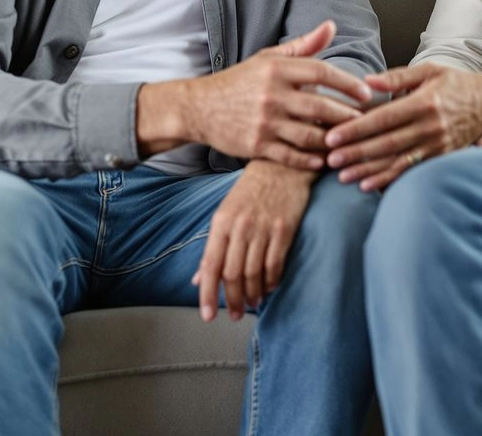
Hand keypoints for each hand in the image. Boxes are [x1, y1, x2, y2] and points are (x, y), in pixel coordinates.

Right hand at [137, 20, 372, 169]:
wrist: (199, 108)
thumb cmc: (240, 81)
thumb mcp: (268, 58)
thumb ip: (303, 45)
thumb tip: (331, 26)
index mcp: (277, 69)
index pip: (321, 72)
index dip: (348, 83)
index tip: (367, 93)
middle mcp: (272, 95)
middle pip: (321, 106)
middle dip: (348, 116)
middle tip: (367, 122)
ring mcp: (264, 122)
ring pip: (310, 135)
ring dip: (333, 140)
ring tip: (350, 142)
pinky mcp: (257, 146)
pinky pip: (292, 156)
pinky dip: (311, 159)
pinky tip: (324, 160)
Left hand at [192, 160, 313, 321]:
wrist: (281, 166)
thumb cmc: (251, 191)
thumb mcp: (226, 214)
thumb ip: (213, 247)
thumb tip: (197, 279)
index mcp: (221, 222)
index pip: (210, 266)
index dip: (207, 294)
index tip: (208, 316)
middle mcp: (240, 226)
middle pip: (233, 274)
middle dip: (232, 300)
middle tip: (235, 314)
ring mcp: (263, 228)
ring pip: (254, 273)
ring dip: (253, 294)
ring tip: (253, 302)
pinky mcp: (284, 229)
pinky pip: (275, 264)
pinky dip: (272, 281)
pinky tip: (270, 286)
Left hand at [324, 63, 481, 190]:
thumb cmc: (456, 83)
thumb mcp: (429, 71)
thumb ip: (396, 77)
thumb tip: (366, 82)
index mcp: (423, 102)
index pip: (383, 118)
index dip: (356, 128)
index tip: (333, 135)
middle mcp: (430, 126)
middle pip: (386, 143)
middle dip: (355, 152)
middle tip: (329, 159)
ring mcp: (436, 145)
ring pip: (396, 161)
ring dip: (367, 170)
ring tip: (342, 176)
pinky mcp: (440, 157)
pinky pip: (410, 171)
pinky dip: (388, 180)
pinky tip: (368, 186)